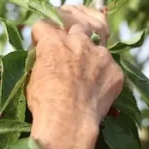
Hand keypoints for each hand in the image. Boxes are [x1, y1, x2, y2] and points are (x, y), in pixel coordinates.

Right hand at [27, 8, 123, 148]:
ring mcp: (100, 55)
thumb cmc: (45, 104)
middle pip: (76, 26)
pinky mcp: (115, 70)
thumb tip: (45, 59)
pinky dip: (103, 75)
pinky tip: (95, 90)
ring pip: (96, 46)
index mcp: (53, 42)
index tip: (41, 45)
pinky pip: (109, 67)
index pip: (45, 25)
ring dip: (90, 56)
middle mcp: (79, 42)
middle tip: (67, 54)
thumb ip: (42, 61)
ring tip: (84, 76)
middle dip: (70, 37)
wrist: (69, 123)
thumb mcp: (33, 79)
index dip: (42, 36)